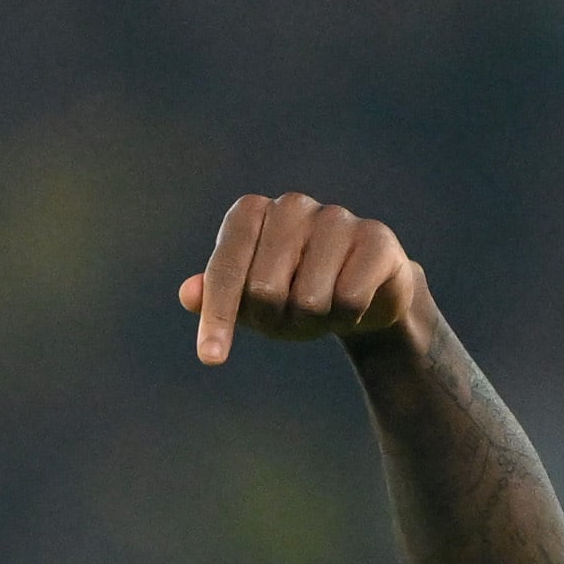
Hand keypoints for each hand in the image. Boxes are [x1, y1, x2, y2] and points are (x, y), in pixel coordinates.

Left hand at [179, 192, 423, 362]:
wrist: (361, 294)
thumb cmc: (290, 294)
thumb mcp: (247, 301)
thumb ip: (215, 296)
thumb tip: (188, 294)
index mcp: (249, 213)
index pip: (225, 269)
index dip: (217, 316)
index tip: (212, 358)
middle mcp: (290, 206)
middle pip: (264, 290)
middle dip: (274, 320)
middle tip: (289, 316)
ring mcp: (336, 217)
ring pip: (309, 298)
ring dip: (313, 321)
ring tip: (323, 307)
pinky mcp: (376, 237)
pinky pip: (350, 298)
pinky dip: (348, 315)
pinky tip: (352, 303)